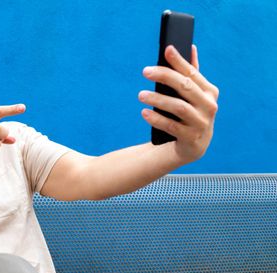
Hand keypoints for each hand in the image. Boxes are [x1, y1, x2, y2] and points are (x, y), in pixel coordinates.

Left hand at [139, 45, 218, 163]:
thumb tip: (191, 47)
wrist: (193, 146)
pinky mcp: (191, 138)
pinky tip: (144, 112)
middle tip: (145, 71)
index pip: (193, 73)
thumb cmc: (190, 114)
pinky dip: (157, 119)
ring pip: (178, 107)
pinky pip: (171, 126)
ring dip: (158, 99)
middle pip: (185, 87)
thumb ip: (192, 73)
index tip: (167, 49)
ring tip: (141, 95)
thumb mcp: (194, 95)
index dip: (179, 61)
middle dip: (165, 76)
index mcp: (210, 91)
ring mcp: (201, 123)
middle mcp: (209, 106)